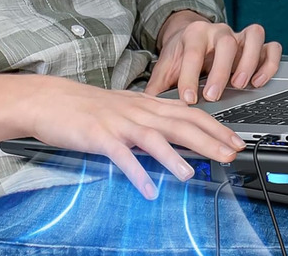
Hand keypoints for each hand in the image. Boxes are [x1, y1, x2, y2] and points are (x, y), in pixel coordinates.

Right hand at [0, 74, 246, 199]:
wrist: (51, 99)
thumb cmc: (91, 106)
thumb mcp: (130, 108)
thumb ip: (156, 119)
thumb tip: (184, 134)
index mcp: (149, 105)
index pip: (191, 114)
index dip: (216, 128)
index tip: (236, 141)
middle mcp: (139, 112)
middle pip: (180, 125)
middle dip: (209, 141)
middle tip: (230, 155)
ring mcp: (119, 123)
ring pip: (152, 138)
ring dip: (173, 156)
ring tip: (191, 173)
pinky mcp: (98, 136)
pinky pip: (120, 156)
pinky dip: (135, 172)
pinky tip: (147, 189)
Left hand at [144, 10, 282, 102]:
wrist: (191, 35)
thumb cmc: (180, 55)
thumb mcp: (165, 67)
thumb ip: (155, 86)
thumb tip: (142, 107)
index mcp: (194, 34)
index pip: (194, 53)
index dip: (191, 77)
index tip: (189, 99)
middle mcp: (219, 31)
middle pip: (226, 43)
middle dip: (221, 71)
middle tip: (214, 95)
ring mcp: (240, 36)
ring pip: (253, 37)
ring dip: (249, 62)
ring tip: (241, 85)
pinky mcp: (255, 44)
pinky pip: (272, 47)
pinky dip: (269, 64)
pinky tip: (259, 82)